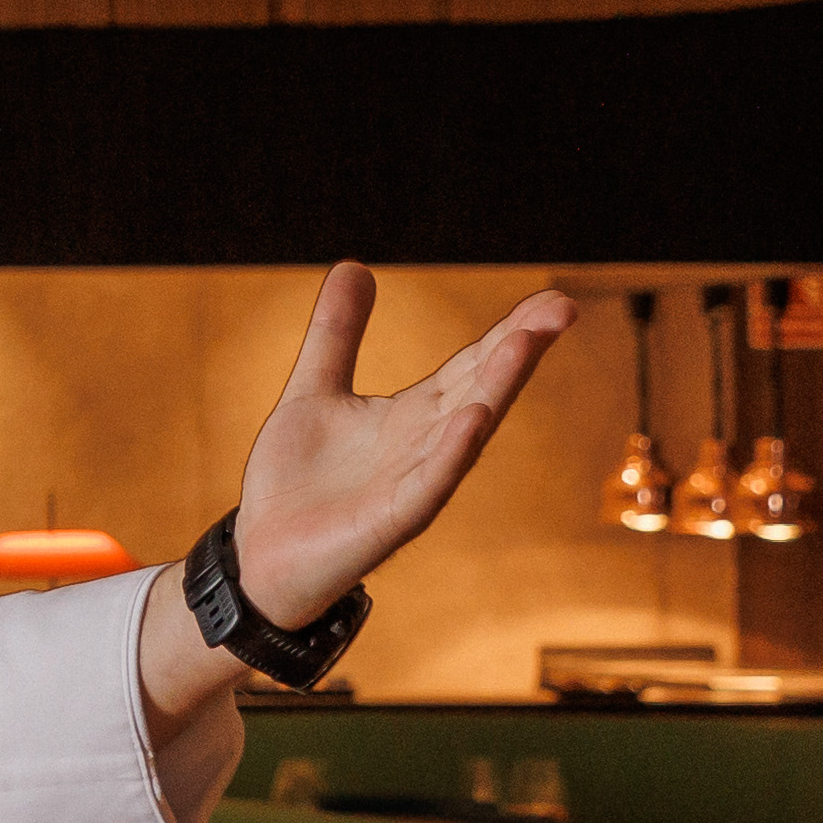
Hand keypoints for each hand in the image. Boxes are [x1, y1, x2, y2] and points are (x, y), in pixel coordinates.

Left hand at [228, 265, 576, 626]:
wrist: (261, 556)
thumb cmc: (298, 483)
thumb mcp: (314, 390)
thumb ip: (337, 334)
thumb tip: (354, 265)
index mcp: (414, 416)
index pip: (471, 365)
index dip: (510, 332)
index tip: (553, 298)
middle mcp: (426, 446)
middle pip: (482, 388)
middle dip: (519, 350)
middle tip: (561, 307)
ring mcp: (414, 484)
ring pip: (465, 431)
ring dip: (495, 388)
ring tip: (523, 344)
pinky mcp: (392, 520)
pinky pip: (429, 484)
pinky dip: (451, 452)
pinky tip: (472, 419)